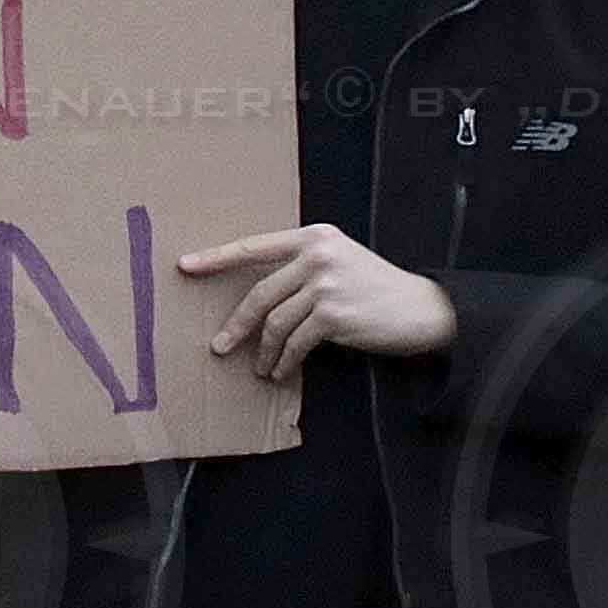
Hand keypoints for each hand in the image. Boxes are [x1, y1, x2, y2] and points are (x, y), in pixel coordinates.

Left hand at [177, 223, 456, 377]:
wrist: (422, 308)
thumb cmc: (375, 289)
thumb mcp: (339, 262)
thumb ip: (301, 267)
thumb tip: (255, 293)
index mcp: (314, 236)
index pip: (254, 246)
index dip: (216, 257)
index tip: (185, 266)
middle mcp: (318, 255)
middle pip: (259, 292)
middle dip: (237, 325)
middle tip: (219, 346)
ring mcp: (326, 284)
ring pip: (274, 322)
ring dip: (264, 351)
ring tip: (262, 367)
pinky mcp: (334, 315)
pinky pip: (295, 343)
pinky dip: (285, 360)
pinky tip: (282, 370)